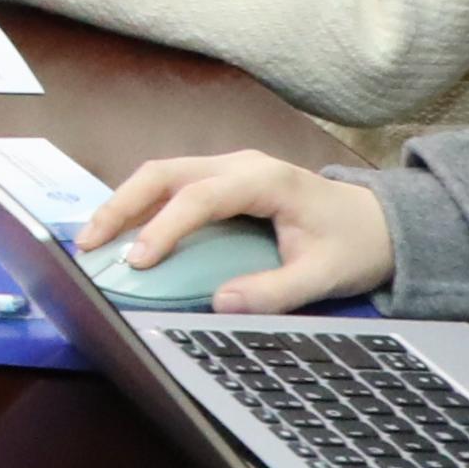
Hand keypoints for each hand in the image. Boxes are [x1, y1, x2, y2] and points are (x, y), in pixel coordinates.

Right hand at [78, 152, 396, 311]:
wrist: (380, 222)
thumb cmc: (353, 244)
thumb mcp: (324, 275)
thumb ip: (275, 289)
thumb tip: (220, 302)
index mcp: (264, 180)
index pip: (200, 197)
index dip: (163, 227)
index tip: (137, 261)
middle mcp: (239, 165)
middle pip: (164, 173)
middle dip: (121, 205)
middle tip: (88, 243)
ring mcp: (228, 168)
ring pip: (161, 174)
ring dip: (124, 203)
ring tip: (93, 240)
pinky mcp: (222, 181)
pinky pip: (172, 186)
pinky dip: (141, 206)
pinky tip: (123, 233)